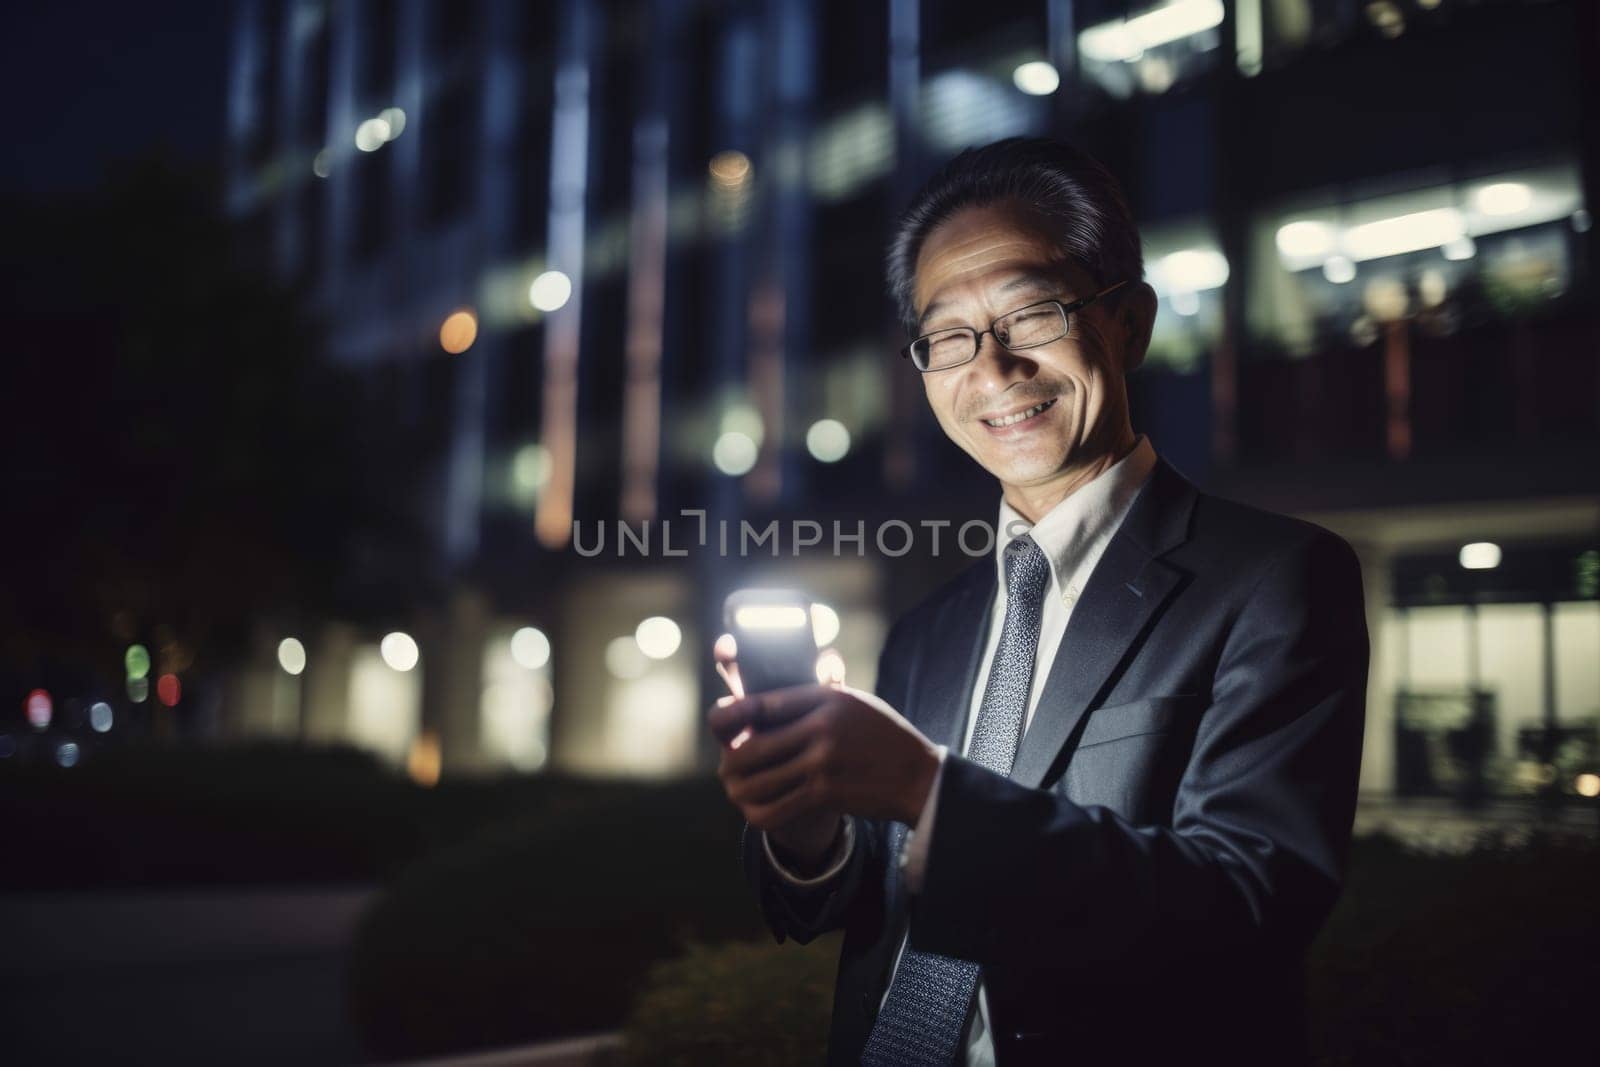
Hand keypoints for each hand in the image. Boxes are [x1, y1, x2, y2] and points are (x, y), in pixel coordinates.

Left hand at [708, 635, 940, 831]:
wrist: (918, 776)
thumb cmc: (883, 736)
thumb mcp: (854, 703)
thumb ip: (817, 697)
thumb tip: (769, 701)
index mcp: (825, 698)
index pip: (763, 703)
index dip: (732, 714)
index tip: (718, 721)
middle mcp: (821, 728)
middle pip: (752, 746)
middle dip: (731, 761)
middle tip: (726, 767)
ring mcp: (823, 762)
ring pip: (759, 780)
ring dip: (740, 789)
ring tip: (736, 790)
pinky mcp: (827, 793)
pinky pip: (777, 808)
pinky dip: (759, 814)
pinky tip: (755, 812)